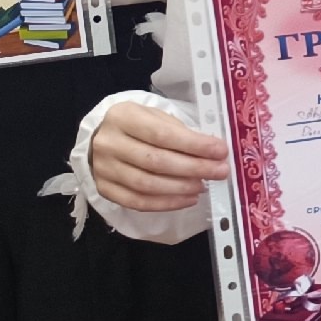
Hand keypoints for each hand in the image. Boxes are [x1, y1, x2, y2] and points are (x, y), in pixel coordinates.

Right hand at [89, 105, 229, 211]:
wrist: (100, 139)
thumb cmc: (137, 126)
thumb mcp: (155, 117)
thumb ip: (179, 132)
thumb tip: (212, 152)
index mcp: (123, 117)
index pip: (162, 134)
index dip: (194, 145)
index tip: (221, 151)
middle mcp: (109, 143)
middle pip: (156, 161)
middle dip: (193, 168)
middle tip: (219, 171)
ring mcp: (104, 168)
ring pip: (147, 184)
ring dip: (181, 188)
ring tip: (203, 186)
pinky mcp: (104, 189)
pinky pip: (137, 202)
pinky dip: (166, 203)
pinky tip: (187, 199)